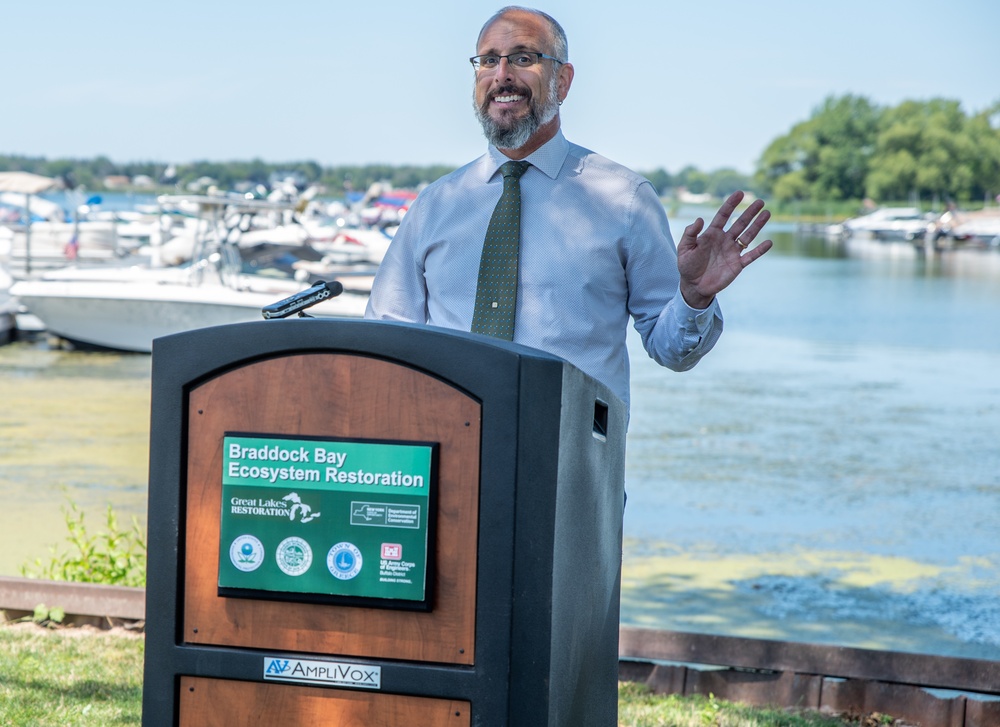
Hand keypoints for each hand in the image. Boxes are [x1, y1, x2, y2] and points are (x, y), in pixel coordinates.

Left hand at [676, 190, 771, 308]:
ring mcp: (732, 252)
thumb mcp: (684, 249)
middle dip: (749, 212)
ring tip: (767, 213)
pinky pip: (751, 256)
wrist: (694, 286)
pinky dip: (760, 250)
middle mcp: (724, 240)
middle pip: (740, 223)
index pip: (723, 216)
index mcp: (711, 234)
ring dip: (757, 226)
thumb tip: (699, 219)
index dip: (731, 204)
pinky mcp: (737, 265)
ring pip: (748, 236)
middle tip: (760, 201)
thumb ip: (690, 234)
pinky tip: (769, 242)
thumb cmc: (687, 266)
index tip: (739, 193)